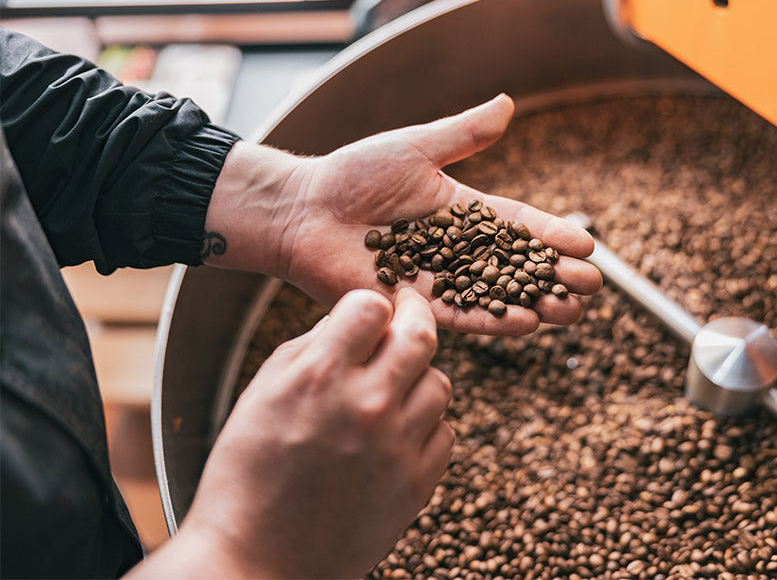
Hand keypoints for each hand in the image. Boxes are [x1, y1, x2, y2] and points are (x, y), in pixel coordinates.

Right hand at [132, 288, 452, 578]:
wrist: (255, 559)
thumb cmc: (247, 474)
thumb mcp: (262, 394)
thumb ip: (312, 348)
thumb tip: (353, 321)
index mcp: (320, 376)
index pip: (372, 306)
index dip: (370, 305)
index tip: (372, 311)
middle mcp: (366, 405)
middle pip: (420, 335)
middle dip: (414, 318)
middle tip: (409, 317)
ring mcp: (397, 447)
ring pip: (440, 383)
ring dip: (419, 377)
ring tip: (394, 389)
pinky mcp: (417, 485)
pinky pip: (444, 433)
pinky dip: (426, 425)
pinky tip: (398, 432)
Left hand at [206, 94, 602, 334]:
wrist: (304, 209)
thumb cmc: (353, 174)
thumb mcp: (415, 147)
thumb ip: (463, 134)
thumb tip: (508, 104)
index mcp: (462, 213)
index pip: (517, 226)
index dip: (551, 236)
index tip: (587, 244)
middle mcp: (456, 251)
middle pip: (516, 268)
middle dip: (555, 277)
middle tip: (590, 285)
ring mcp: (438, 281)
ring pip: (496, 297)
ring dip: (535, 305)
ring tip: (570, 309)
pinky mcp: (414, 305)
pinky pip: (460, 317)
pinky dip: (493, 321)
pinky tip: (526, 322)